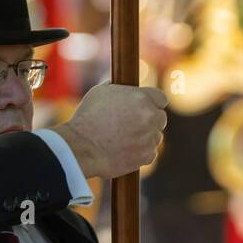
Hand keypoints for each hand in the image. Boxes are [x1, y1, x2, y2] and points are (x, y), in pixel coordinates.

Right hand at [51, 82, 167, 179]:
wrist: (82, 146)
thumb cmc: (88, 117)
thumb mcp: (101, 92)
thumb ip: (119, 88)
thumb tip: (123, 86)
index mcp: (141, 97)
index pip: (161, 98)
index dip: (153, 102)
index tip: (147, 106)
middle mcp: (149, 116)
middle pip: (160, 117)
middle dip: (150, 119)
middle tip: (133, 123)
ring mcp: (149, 137)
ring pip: (155, 136)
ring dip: (146, 136)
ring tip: (125, 137)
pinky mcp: (147, 156)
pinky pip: (150, 152)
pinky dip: (141, 152)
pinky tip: (125, 149)